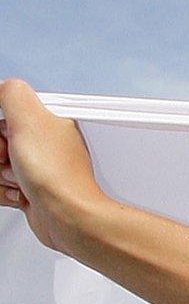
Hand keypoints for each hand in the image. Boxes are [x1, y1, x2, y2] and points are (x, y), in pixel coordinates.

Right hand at [0, 78, 108, 255]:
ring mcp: (35, 168)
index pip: (4, 118)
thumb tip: (3, 87)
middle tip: (13, 160)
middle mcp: (44, 144)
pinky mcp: (28, 190)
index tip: (7, 138)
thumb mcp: (29, 119)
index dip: (1, 130)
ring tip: (21, 179)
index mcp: (49, 122)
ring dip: (0, 175)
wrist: (67, 217)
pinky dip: (3, 191)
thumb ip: (12, 94)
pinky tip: (21, 193)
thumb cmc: (56, 175)